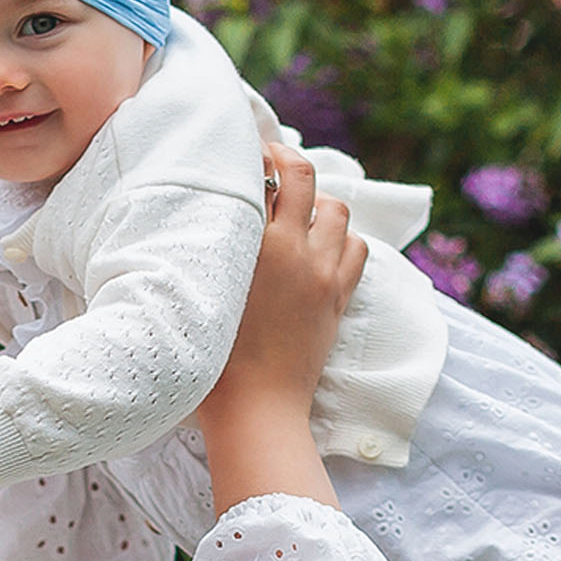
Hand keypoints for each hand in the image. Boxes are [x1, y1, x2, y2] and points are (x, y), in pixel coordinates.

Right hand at [203, 141, 366, 422]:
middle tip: (273, 166)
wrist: (257, 408)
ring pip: (338, 211)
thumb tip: (221, 215)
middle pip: (305, 177)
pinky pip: (356, 249)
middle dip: (290, 163)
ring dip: (320, 203)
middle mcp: (295, 250)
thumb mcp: (204, 290)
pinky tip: (323, 247)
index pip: (263, 175)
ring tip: (299, 213)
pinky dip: (343, 238)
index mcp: (256, 245)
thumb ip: (214, 248)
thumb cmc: (214, 358)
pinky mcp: (338, 298)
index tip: (246, 153)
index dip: (257, 155)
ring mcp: (323, 274)